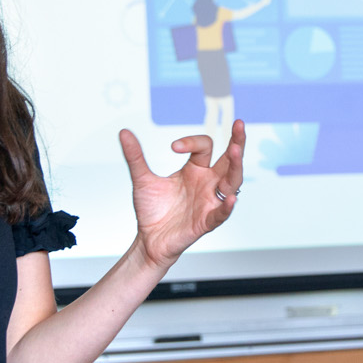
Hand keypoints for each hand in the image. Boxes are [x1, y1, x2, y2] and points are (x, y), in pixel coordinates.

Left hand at [118, 121, 246, 269]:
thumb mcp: (142, 179)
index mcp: (195, 170)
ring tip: (236, 151)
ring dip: (236, 167)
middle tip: (239, 123)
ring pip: (232, 182)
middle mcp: (207, 183)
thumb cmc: (152, 210)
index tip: (172, 147)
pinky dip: (227, 207)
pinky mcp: (206, 221)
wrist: (148, 239)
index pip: (204, 147)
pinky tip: (230, 198)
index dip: (191, 142)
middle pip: (230, 160)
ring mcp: (209, 201)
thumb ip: (135, 156)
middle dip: (236, 142)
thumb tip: (123, 132)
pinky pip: (221, 213)